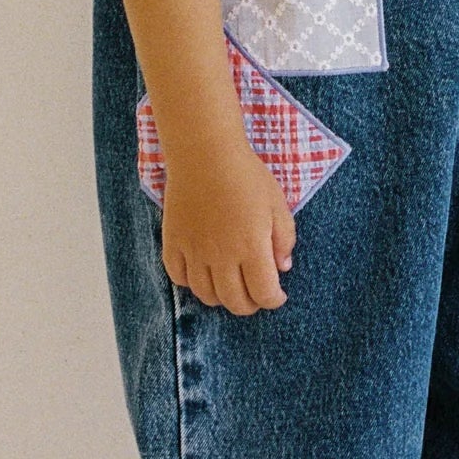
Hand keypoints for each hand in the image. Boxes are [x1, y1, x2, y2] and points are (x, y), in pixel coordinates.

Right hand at [159, 140, 295, 315]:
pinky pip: (178, 278)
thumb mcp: (277, 204)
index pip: (264, 294)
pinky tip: (202, 272)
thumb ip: (284, 239)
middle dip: (250, 305)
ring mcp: (194, 252)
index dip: (274, 300)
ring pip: (206, 296)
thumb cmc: (246, 175)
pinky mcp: (173, 243)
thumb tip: (283, 267)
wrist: (205, 153)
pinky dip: (191, 283)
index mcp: (252, 248)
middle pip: (235, 302)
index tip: (277, 295)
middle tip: (255, 294)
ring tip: (230, 285)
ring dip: (221, 298)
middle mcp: (221, 257)